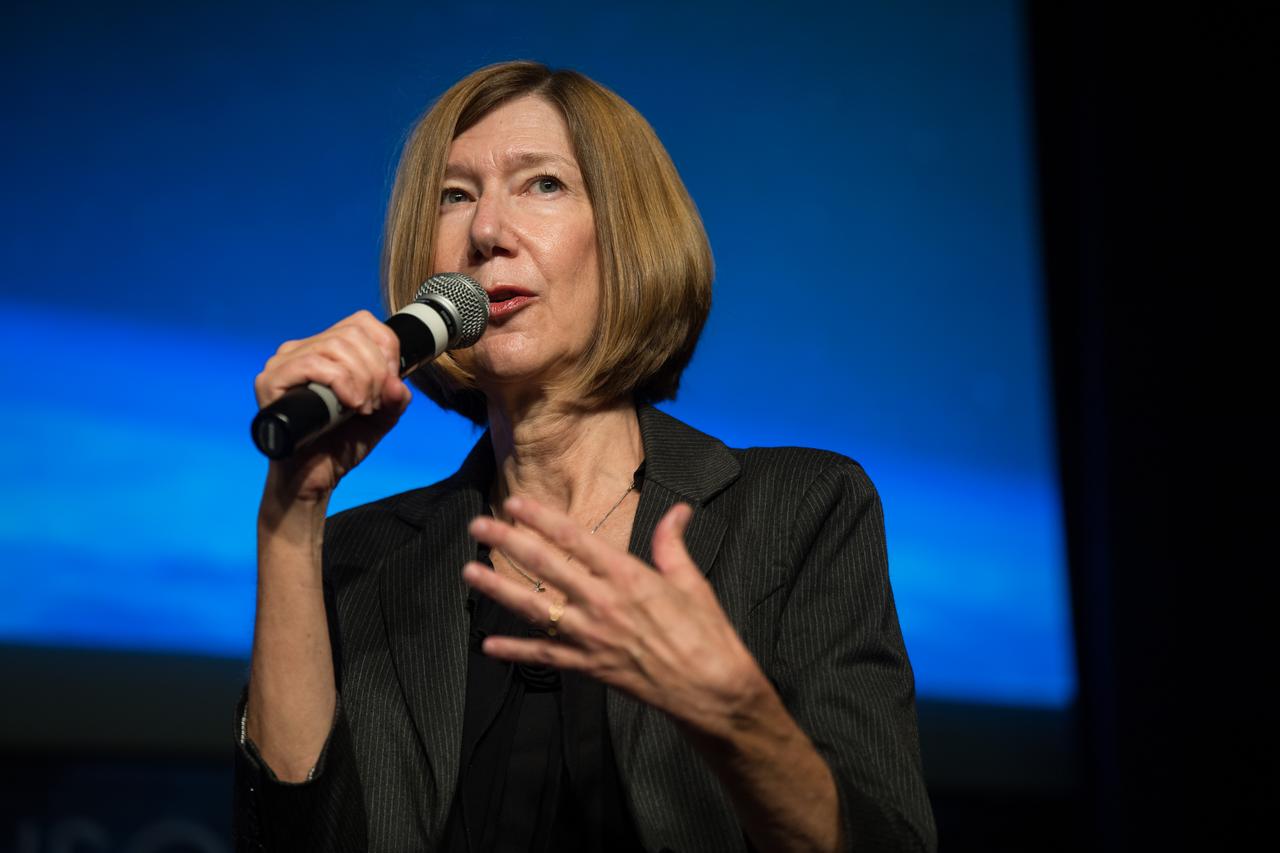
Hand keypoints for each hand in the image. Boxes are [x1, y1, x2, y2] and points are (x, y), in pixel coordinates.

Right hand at [254, 310, 411, 504]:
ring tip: (362, 408)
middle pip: (352, 334)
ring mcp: (283, 363)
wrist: (315, 477)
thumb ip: (395, 397)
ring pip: (336, 347)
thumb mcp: (382, 416)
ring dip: (362, 380)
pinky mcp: (271, 382)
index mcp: (326, 349)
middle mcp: (302, 349)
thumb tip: (396, 381)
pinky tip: (350, 405)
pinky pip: (314, 364)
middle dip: (376, 370)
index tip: (390, 382)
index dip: (385, 348)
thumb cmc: (341, 444)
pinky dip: (341, 383)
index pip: (361, 322)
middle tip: (375, 403)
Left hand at [462, 497, 771, 739]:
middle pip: (546, 567)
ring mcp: (592, 636)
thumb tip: (679, 510)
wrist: (710, 689)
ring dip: (499, 589)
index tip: (516, 504)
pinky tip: (489, 645)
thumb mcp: (690, 581)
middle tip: (479, 524)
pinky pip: (546, 656)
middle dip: (509, 542)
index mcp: (628, 577)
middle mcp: (603, 603)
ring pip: (536, 608)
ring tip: (469, 571)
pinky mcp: (590, 666)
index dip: (542, 520)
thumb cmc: (705, 633)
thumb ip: (672, 543)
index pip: (576, 540)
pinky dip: (516, 651)